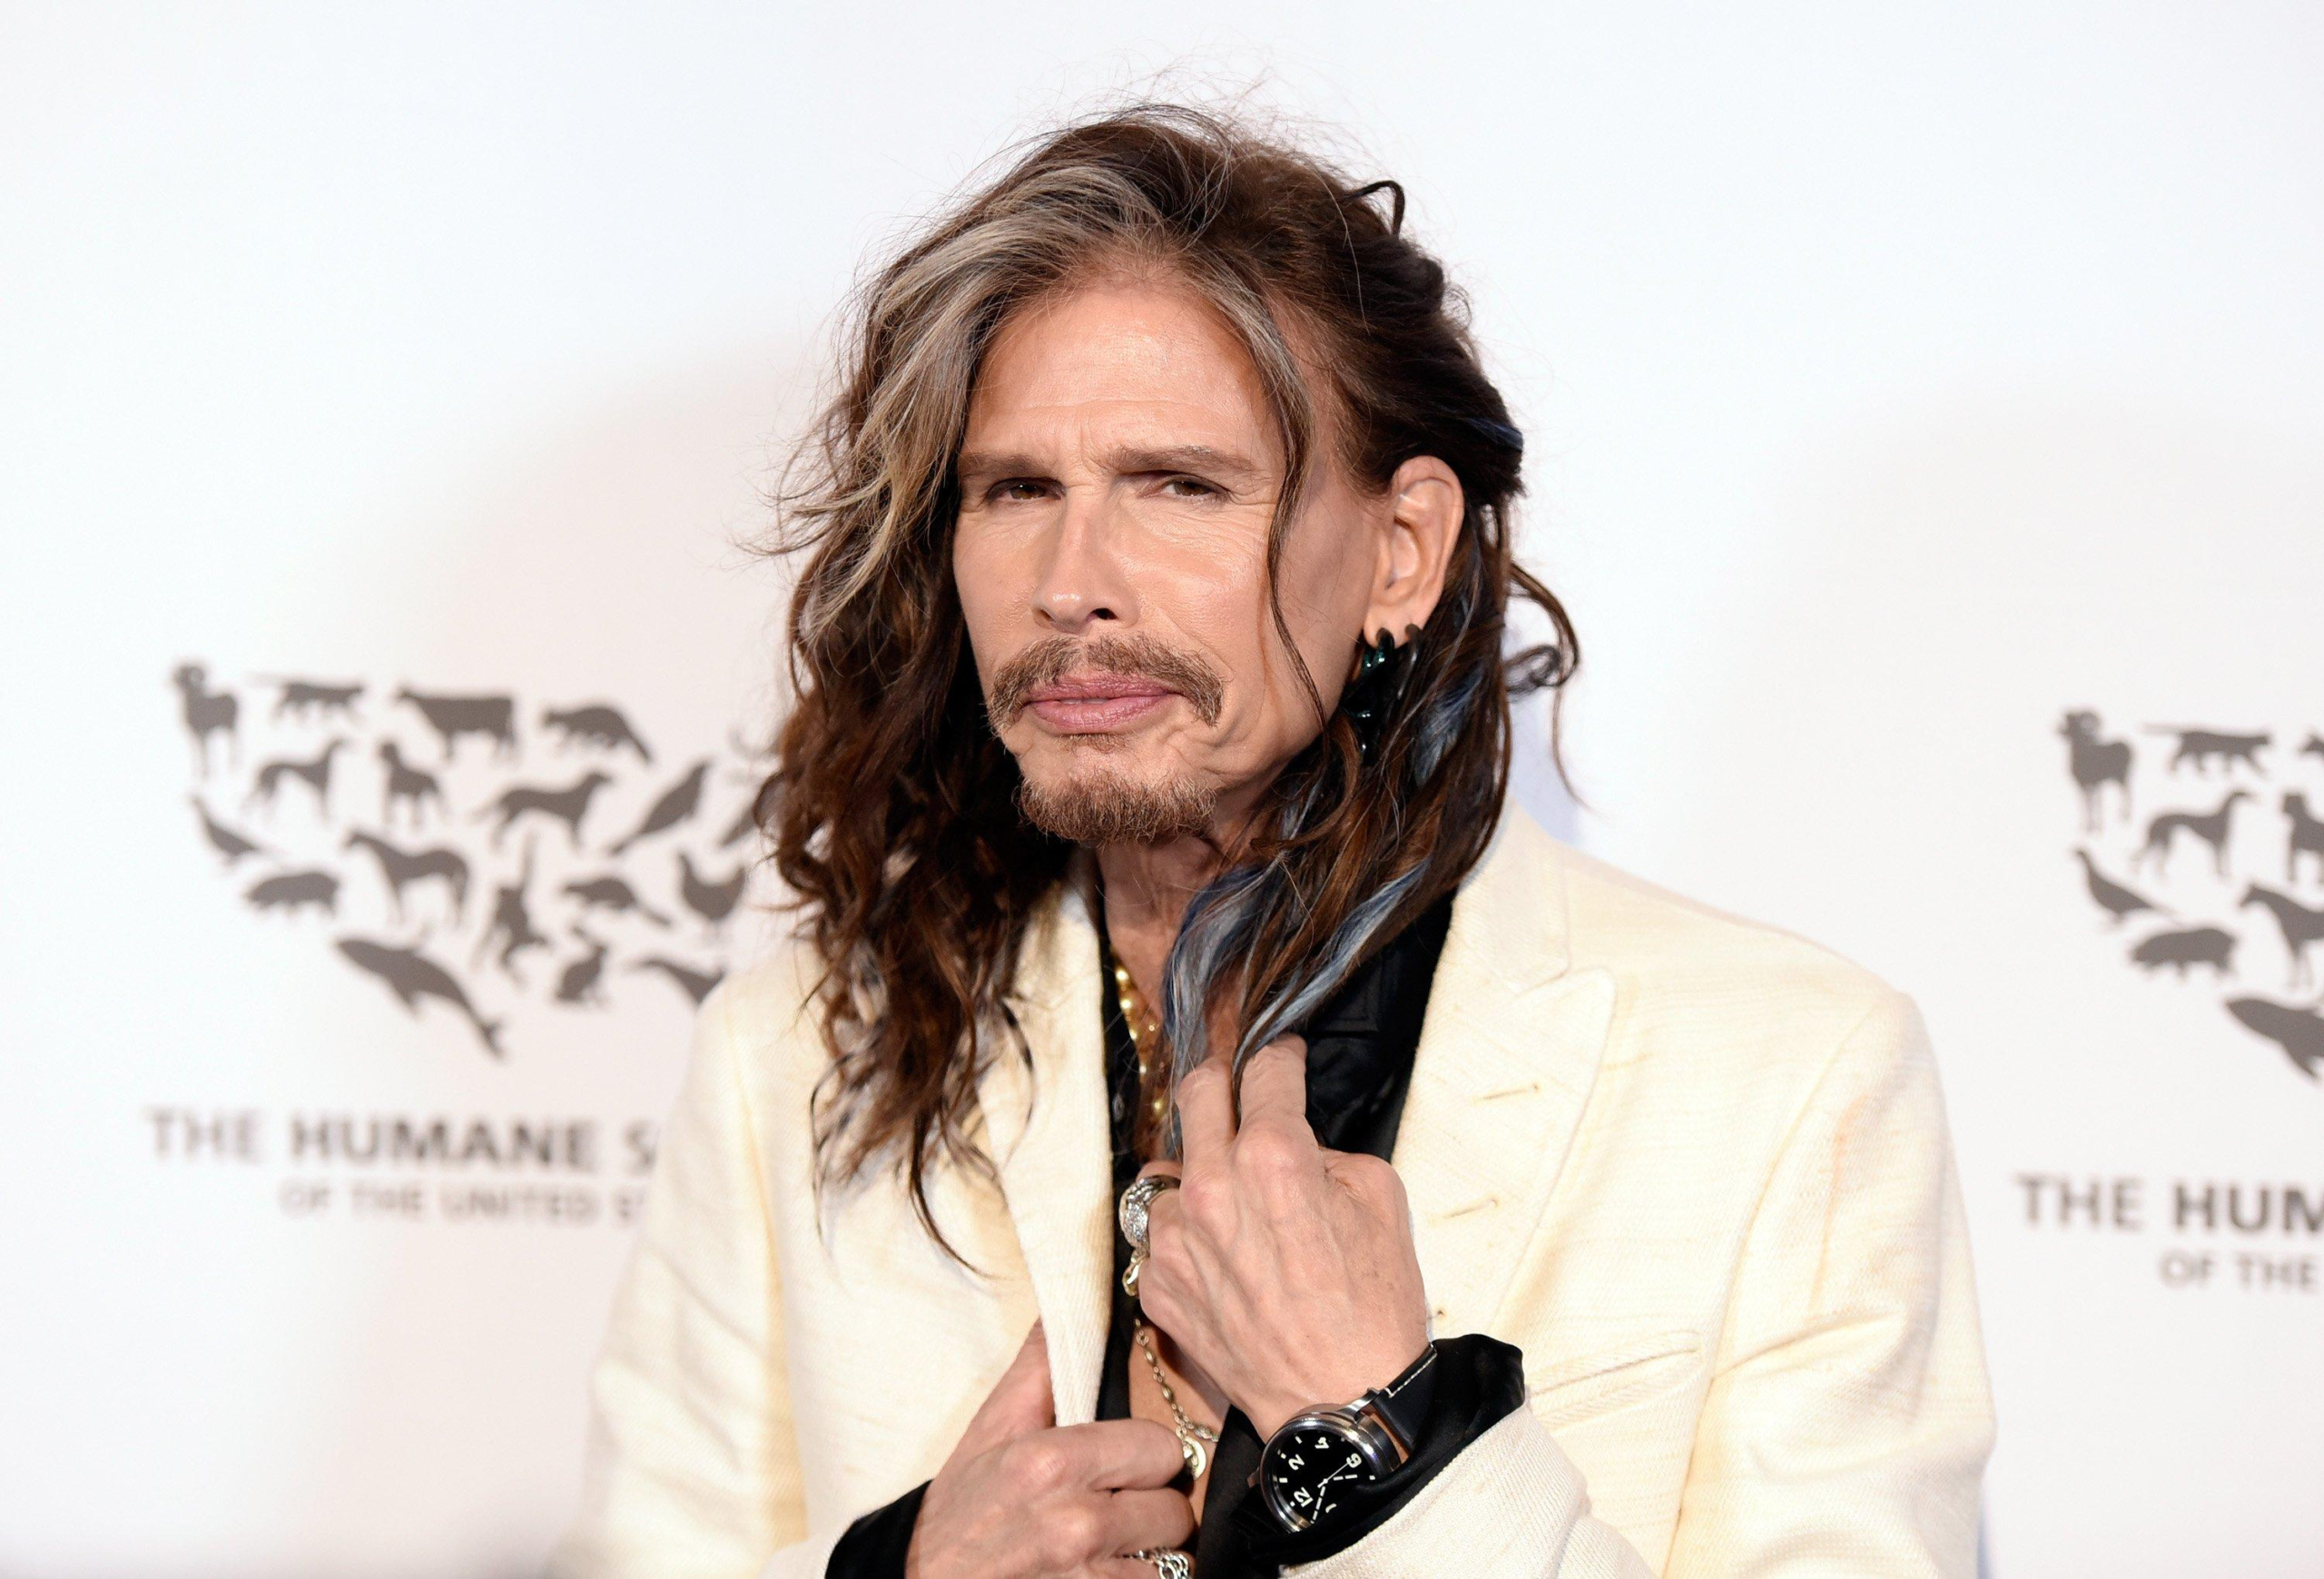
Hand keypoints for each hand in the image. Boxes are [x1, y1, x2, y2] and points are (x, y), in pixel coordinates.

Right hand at [905, 1320, 1195, 1578]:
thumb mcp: (989, 1432)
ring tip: (1111, 1553)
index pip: (1162, 1449)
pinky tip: (1103, 1576)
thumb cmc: (959, 1514)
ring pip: (1174, 1563)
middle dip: (1151, 1514)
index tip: (1123, 1469)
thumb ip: (1040, 1367)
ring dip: (1150, 1560)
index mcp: (1052, 1462)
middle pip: (1174, 1511)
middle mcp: (1075, 1523)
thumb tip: (1075, 1297)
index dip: (1146, 1460)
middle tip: (1114, 1515)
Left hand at [1135, 1035, 1431, 1438]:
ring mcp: (1176, 1238)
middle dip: (1223, 1084)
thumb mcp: (1382, 1199)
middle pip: (1196, 1093)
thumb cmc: (1373, 1310)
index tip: (1282, 1057)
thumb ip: (1329, 1151)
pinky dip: (1188, 1234)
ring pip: (1170, 1169)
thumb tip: (1297, 1142)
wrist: (1342, 1405)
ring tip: (1237, 1205)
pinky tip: (1225, 1258)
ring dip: (1201, 1173)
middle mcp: (1213, 1187)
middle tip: (1241, 1094)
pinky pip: (1160, 1233)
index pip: (1264, 1071)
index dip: (1279, 1057)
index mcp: (1274, 1157)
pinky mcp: (1157, 1283)